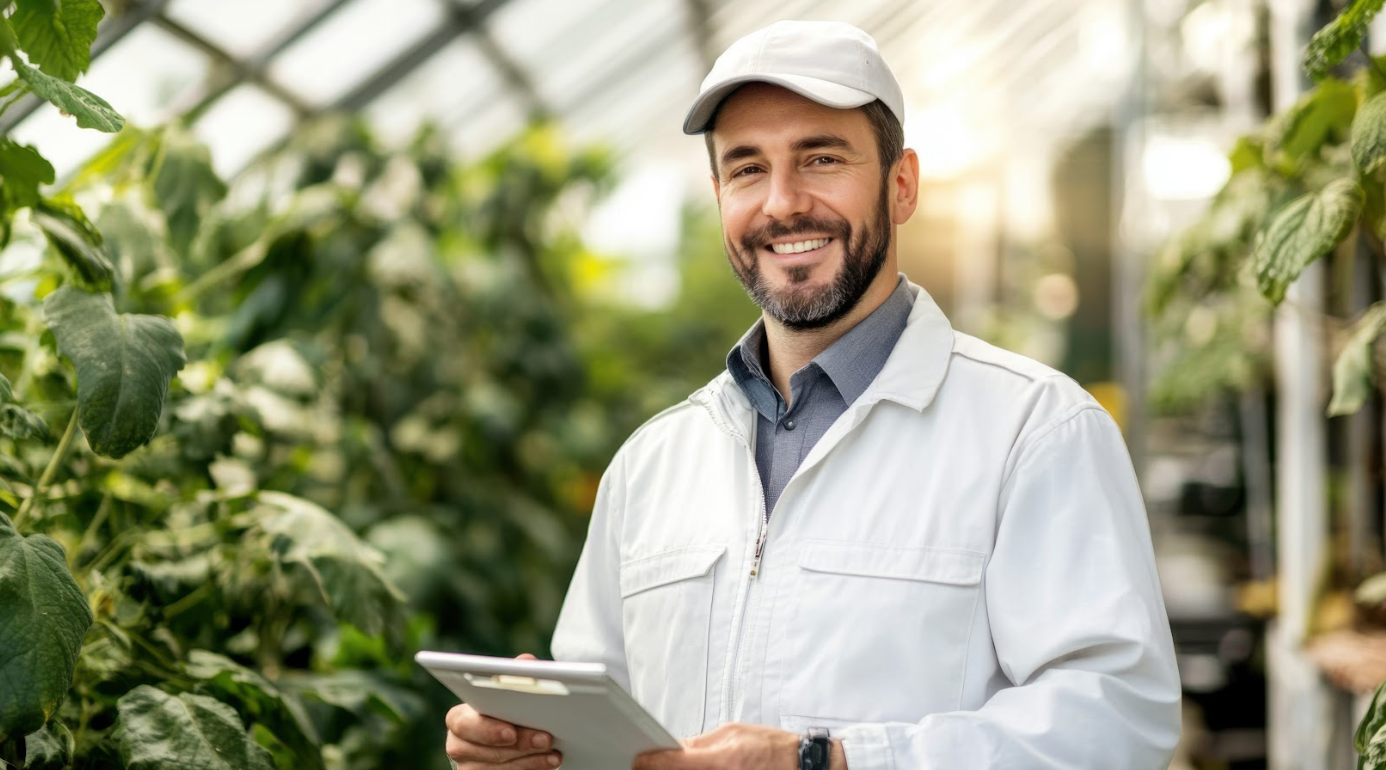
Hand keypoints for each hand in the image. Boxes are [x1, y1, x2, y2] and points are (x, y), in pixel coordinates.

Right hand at [443, 653, 561, 768]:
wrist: (510, 739)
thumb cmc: (506, 710)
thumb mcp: (509, 692)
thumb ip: (515, 676)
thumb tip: (526, 662)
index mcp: (460, 717)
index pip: (463, 723)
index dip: (486, 729)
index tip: (510, 732)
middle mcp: (459, 745)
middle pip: (486, 750)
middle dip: (520, 744)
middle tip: (546, 739)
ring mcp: (470, 766)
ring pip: (498, 767)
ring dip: (530, 760)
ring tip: (554, 752)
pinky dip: (530, 769)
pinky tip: (548, 763)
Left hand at [632, 723, 806, 769]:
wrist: (800, 765)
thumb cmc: (771, 748)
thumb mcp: (733, 732)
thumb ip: (701, 742)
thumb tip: (675, 747)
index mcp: (720, 760)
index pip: (672, 763)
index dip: (649, 762)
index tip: (638, 760)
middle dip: (663, 769)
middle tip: (650, 764)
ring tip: (681, 764)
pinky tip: (702, 769)